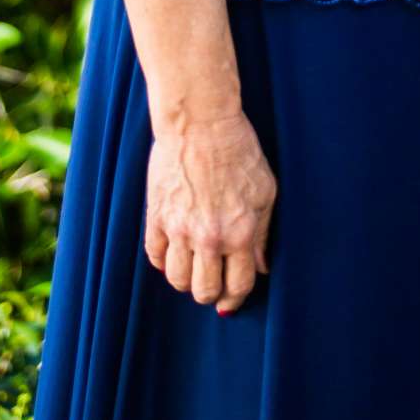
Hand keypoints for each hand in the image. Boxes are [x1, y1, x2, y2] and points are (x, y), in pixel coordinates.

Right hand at [144, 108, 276, 315]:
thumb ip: (263, 234)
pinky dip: (164, 260)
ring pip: (177, 280)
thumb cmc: (239, 151)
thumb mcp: (265, 190)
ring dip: (186, 279)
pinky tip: (174, 250)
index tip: (232, 298)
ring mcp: (179, 228)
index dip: (235, 298)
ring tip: (194, 265)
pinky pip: (155, 257)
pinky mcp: (156, 216)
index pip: (237, 286)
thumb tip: (262, 268)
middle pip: (203, 292)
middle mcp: (208, 237)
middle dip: (210, 292)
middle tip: (212, 281)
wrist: (201, 121)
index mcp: (239, 232)